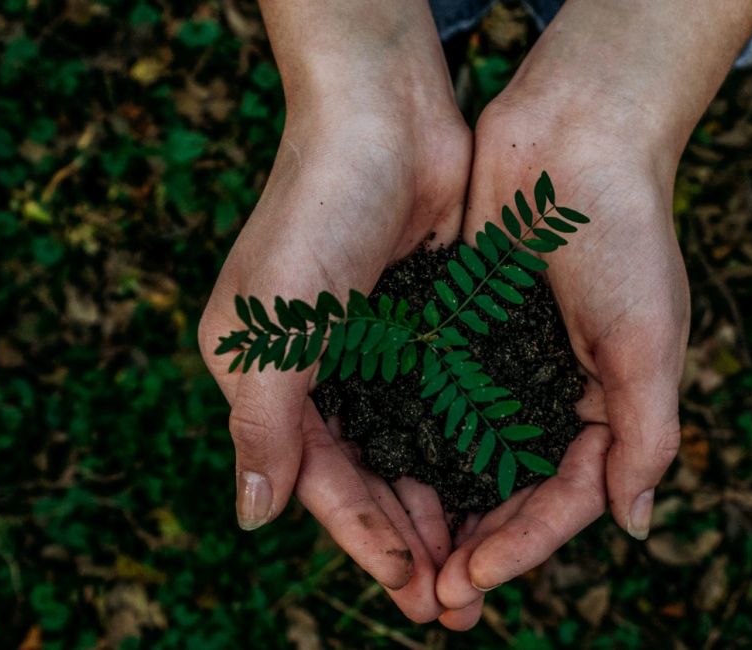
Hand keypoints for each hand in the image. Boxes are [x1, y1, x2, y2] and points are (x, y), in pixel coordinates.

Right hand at [198, 0, 470, 620]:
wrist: (384, 115)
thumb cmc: (314, 212)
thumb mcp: (273, 326)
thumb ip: (264, 424)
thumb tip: (251, 518)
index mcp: (266, 377)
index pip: (317, 480)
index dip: (362, 538)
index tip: (411, 588)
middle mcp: (318, 372)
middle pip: (368, 478)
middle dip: (409, 543)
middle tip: (457, 605)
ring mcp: (376, 350)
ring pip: (411, 451)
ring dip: (443, 509)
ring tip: (482, 566)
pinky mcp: (427, 326)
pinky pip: (447, 406)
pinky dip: (468, 450)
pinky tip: (500, 489)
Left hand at [433, 98, 688, 627]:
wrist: (576, 134)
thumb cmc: (625, 236)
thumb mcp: (649, 342)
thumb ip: (646, 436)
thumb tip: (634, 526)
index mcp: (608, 406)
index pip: (565, 499)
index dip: (522, 546)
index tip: (471, 580)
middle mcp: (554, 394)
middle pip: (511, 493)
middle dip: (475, 548)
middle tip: (430, 600)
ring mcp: (505, 364)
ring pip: (466, 457)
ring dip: (438, 510)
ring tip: (401, 560)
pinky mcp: (462, 330)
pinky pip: (434, 400)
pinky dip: (412, 441)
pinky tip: (378, 476)